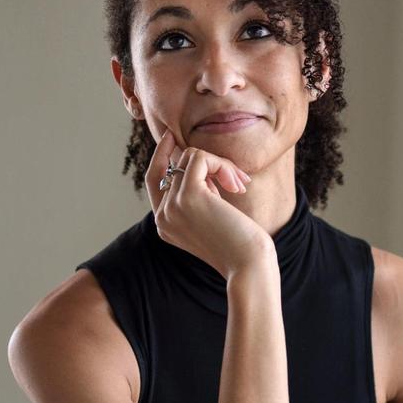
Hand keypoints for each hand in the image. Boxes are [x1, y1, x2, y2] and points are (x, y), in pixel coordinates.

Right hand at [143, 114, 269, 279]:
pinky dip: (221, 165)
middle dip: (208, 164)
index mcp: (164, 226)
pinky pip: (199, 158)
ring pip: (190, 158)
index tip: (172, 137)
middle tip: (235, 178)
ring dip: (220, 166)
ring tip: (239, 185)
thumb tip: (196, 160)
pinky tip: (237, 185)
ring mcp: (171, 206)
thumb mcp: (212, 218)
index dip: (161, 156)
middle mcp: (162, 217)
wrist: (248, 265)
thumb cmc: (239, 245)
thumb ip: (199, 196)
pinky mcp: (187, 195)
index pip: (154, 181)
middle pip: (176, 165)